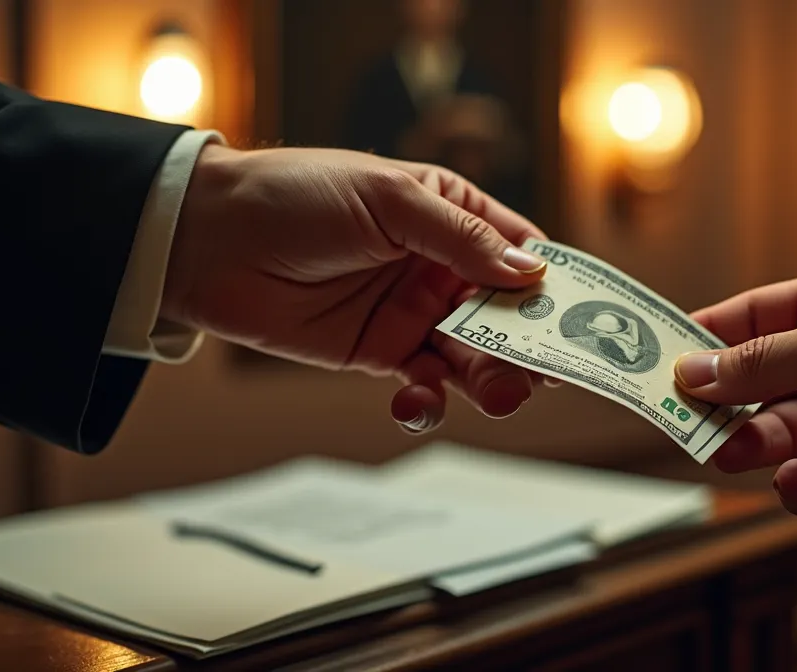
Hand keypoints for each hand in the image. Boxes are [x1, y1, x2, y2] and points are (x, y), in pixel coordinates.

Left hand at [161, 144, 549, 432]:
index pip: (522, 252)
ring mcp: (410, 312)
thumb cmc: (295, 195)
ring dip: (492, 379)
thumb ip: (462, 239)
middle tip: (547, 373)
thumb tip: (533, 272)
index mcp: (451, 213)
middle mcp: (439, 265)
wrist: (206, 240)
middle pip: (508, 315)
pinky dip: (428, 399)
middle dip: (531, 346)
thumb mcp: (389, 200)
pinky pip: (422, 385)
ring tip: (501, 396)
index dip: (558, 286)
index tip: (591, 321)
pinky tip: (417, 397)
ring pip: (473, 356)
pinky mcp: (377, 353)